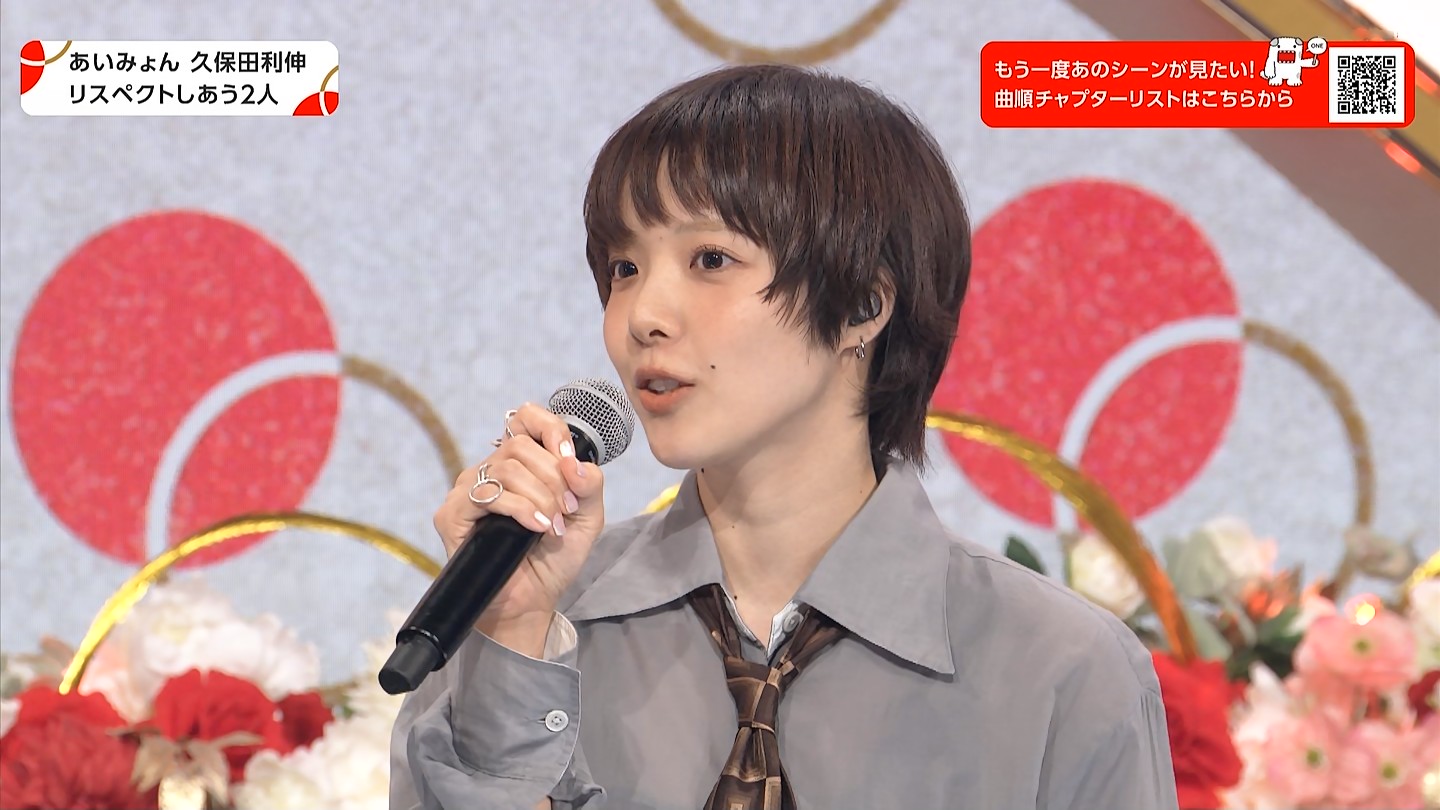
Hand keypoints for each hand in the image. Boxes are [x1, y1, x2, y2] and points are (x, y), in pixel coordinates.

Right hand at [433, 403, 604, 641]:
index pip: (525, 418)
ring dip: (541, 497)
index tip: (569, 459)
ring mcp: (467, 491)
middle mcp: (489, 471)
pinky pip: (489, 495)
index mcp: (518, 464)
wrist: (531, 601)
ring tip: (553, 526)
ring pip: (507, 468)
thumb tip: (575, 462)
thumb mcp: (586, 517)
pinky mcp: (452, 514)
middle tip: (566, 509)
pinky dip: (522, 509)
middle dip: (553, 477)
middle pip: (520, 446)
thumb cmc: (553, 558)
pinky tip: (538, 528)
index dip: (551, 429)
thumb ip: (589, 485)